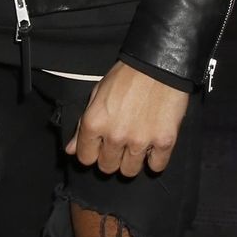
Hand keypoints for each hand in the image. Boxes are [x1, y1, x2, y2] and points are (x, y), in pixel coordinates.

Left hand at [64, 61, 189, 177]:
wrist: (159, 66)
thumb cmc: (127, 77)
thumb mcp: (97, 95)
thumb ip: (83, 126)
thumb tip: (72, 149)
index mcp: (95, 123)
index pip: (85, 158)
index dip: (92, 153)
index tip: (99, 148)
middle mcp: (115, 136)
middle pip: (107, 167)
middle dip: (111, 158)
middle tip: (119, 144)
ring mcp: (140, 141)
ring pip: (130, 171)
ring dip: (131, 161)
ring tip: (136, 145)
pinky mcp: (164, 142)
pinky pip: (157, 166)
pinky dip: (155, 159)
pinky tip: (152, 146)